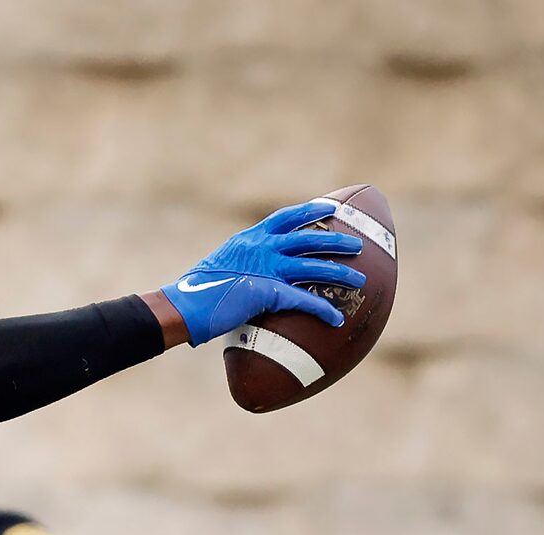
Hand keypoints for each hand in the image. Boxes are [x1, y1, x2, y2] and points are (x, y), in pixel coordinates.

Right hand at [159, 202, 366, 346]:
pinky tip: (336, 318)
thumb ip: (240, 266)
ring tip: (360, 280)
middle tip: (356, 244)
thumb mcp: (220, 267)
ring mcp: (266, 268)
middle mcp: (262, 247)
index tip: (329, 207)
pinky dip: (322, 310)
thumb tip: (247, 278)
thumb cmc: (195, 292)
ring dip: (340, 273)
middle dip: (336, 239)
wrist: (183, 304)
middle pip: (309, 237)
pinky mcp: (268, 291)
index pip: (286, 217)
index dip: (310, 210)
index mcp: (250, 238)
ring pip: (314, 265)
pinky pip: (303, 300)